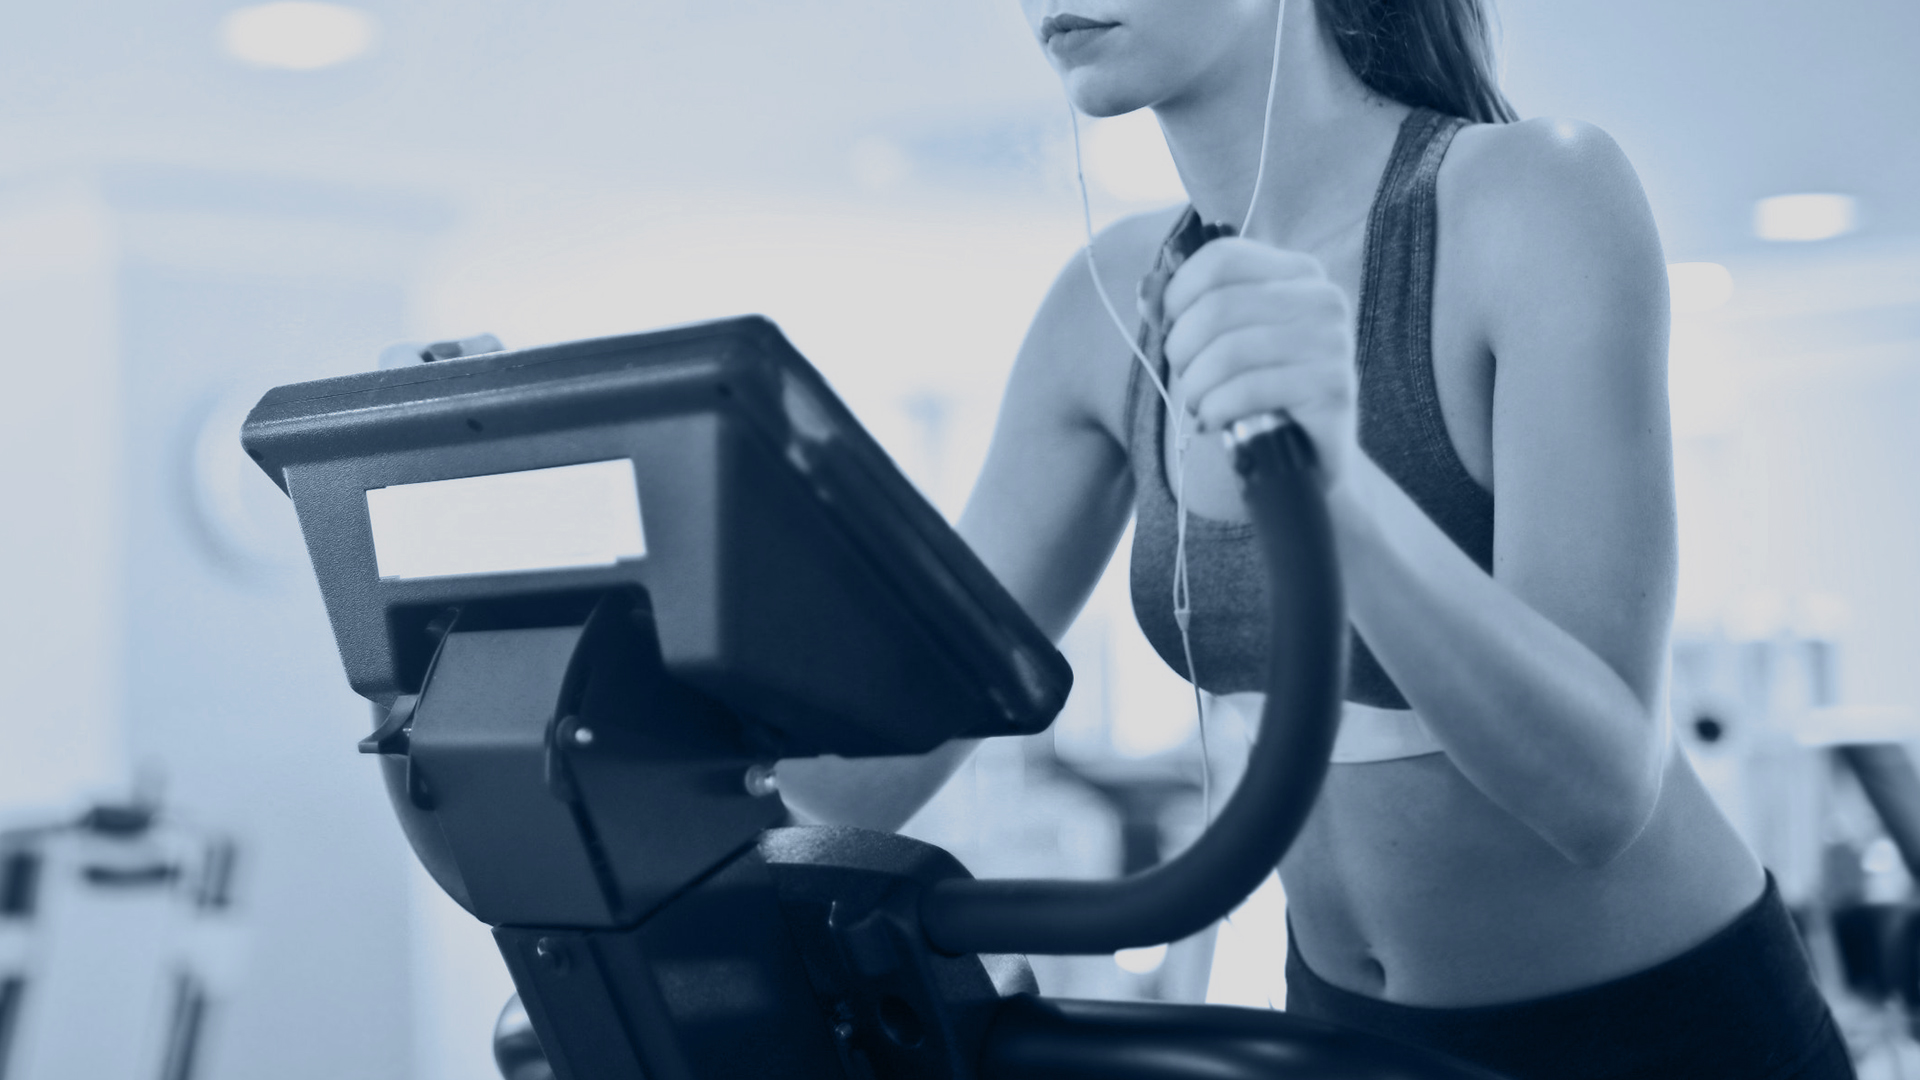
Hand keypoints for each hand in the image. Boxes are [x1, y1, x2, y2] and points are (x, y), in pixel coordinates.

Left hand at [1161, 237, 1357, 488]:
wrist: (1308, 454)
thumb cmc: (1258, 389)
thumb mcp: (1222, 340)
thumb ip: (1184, 308)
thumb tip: (1146, 291)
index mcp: (1298, 272)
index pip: (1221, 258)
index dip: (1178, 293)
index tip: (1168, 326)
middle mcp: (1323, 299)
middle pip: (1218, 306)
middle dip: (1182, 347)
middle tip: (1184, 375)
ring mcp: (1333, 342)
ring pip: (1228, 351)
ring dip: (1195, 385)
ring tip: (1197, 403)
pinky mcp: (1332, 387)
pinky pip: (1247, 390)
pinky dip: (1215, 409)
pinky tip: (1213, 421)